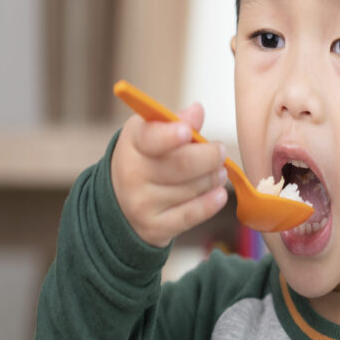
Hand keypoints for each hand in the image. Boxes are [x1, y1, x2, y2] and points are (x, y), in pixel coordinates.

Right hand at [111, 102, 227, 247]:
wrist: (120, 202)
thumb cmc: (144, 159)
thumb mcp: (151, 134)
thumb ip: (175, 122)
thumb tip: (197, 112)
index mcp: (133, 142)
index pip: (151, 138)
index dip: (170, 136)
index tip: (187, 132)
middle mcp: (131, 174)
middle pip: (182, 164)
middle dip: (209, 157)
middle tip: (220, 152)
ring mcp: (141, 204)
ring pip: (191, 189)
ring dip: (212, 179)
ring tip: (218, 173)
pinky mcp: (154, 227)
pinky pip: (192, 215)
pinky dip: (210, 203)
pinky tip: (219, 194)